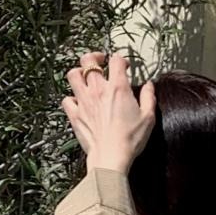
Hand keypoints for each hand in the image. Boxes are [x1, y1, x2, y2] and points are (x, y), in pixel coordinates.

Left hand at [62, 49, 154, 174]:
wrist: (111, 157)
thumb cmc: (130, 139)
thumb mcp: (148, 117)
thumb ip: (148, 97)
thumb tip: (149, 85)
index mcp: (117, 88)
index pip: (116, 60)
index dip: (121, 60)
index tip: (125, 67)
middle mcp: (98, 90)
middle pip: (88, 61)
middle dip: (95, 57)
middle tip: (100, 61)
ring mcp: (83, 101)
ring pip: (73, 75)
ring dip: (79, 72)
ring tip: (86, 77)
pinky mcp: (75, 115)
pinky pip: (66, 99)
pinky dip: (71, 98)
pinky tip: (78, 101)